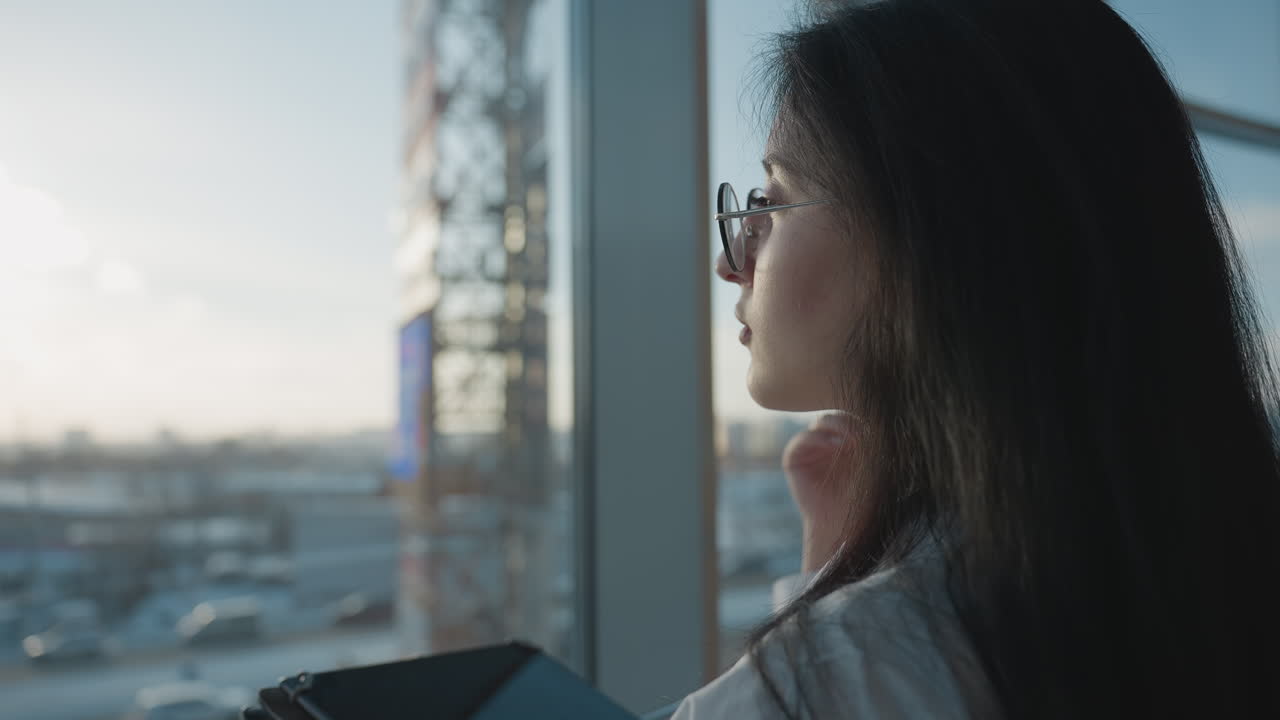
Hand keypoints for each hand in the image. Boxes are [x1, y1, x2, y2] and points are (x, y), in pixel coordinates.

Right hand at [782, 412, 861, 572]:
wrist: (843, 524)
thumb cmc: (862, 498)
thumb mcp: (872, 465)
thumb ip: (869, 440)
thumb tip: (872, 417)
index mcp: (848, 441)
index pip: (854, 418)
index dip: (863, 420)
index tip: (877, 429)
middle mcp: (828, 441)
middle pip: (838, 416)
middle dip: (851, 421)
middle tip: (863, 432)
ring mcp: (811, 448)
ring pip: (821, 422)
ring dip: (837, 426)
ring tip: (853, 439)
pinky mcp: (794, 459)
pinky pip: (802, 439)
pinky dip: (817, 438)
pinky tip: (834, 446)